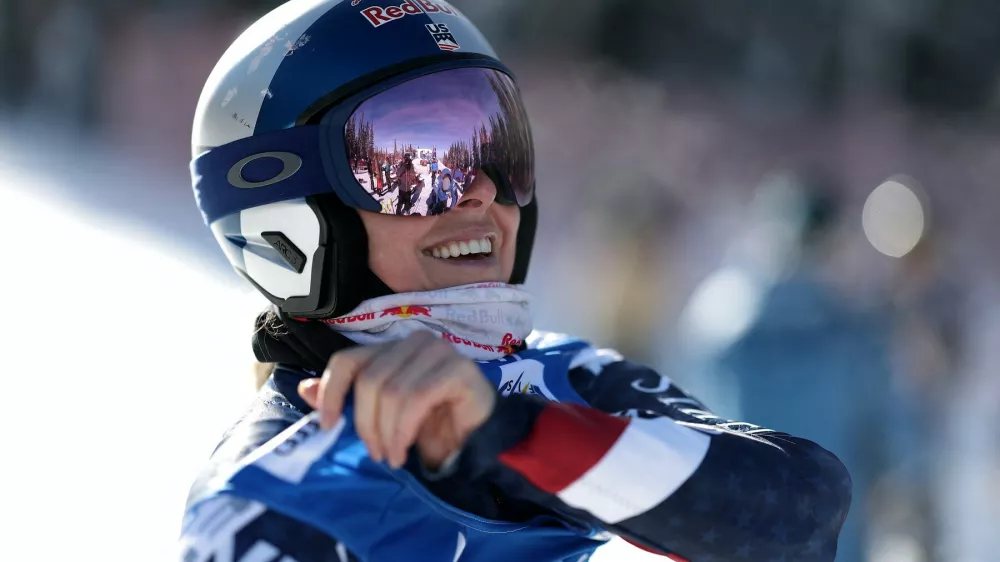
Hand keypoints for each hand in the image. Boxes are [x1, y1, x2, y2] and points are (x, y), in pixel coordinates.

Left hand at [298, 331, 496, 468]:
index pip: (348, 360)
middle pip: (369, 380)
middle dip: (366, 424)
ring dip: (387, 433)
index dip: (331, 391)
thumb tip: (305, 390)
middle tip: (375, 454)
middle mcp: (414, 342)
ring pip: (392, 391)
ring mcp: (438, 351)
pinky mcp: (458, 368)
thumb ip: (348, 400)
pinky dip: (403, 430)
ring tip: (392, 456)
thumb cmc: (431, 425)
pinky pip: (416, 398)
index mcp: (391, 348)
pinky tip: (404, 449)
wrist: (479, 438)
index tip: (328, 426)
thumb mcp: (382, 415)